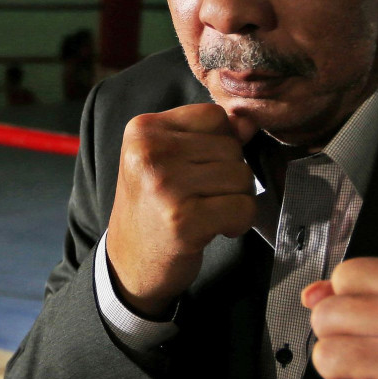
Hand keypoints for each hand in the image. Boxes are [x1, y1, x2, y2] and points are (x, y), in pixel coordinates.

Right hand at [104, 102, 256, 317]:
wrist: (128, 262)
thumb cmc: (153, 206)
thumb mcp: (170, 160)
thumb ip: (209, 136)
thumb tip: (249, 122)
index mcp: (143, 129)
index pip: (214, 116)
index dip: (220, 143)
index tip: (199, 169)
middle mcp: (151, 152)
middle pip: (231, 147)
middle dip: (228, 175)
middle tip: (201, 197)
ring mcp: (166, 186)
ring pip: (242, 176)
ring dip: (235, 199)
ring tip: (206, 211)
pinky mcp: (183, 220)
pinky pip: (242, 207)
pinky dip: (238, 222)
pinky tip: (213, 229)